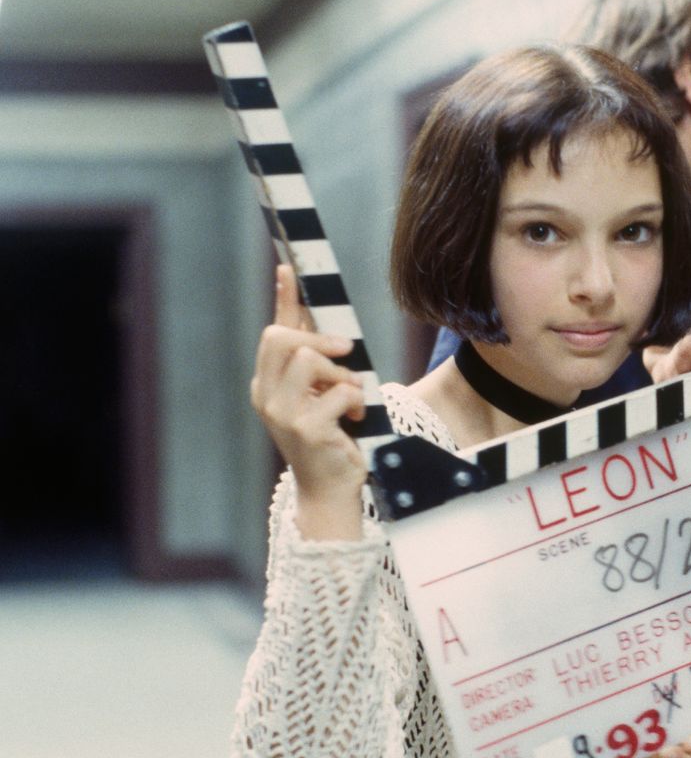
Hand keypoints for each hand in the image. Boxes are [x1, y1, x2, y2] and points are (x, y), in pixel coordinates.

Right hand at [251, 265, 368, 537]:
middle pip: (282, 337)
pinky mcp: (304, 429)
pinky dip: (355, 400)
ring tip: (352, 397)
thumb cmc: (332, 439)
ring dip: (341, 374)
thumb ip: (320, 364)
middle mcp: (266, 396)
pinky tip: (356, 418)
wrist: (331, 489)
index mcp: (268, 384)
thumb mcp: (321, 395)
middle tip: (348, 351)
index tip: (288, 268)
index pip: (272, 331)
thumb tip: (326, 325)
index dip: (282, 297)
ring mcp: (281, 413)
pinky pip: (337, 391)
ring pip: (308, 359)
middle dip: (320, 338)